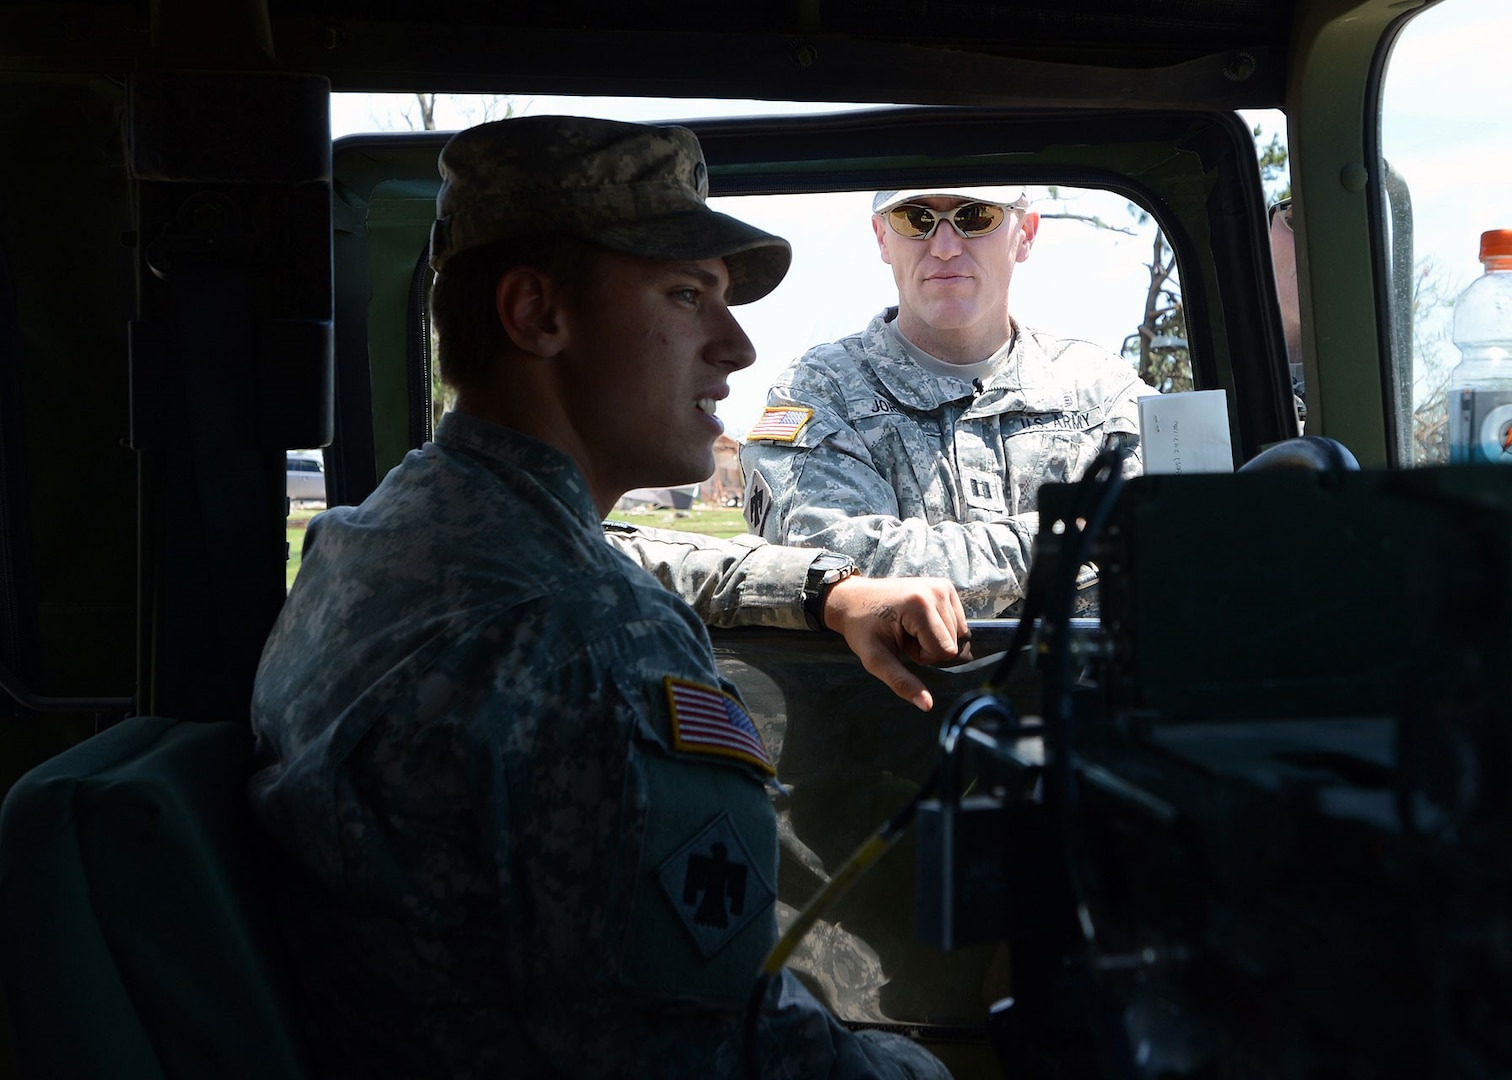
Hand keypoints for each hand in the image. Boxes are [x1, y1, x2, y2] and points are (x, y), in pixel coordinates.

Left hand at [820, 575, 971, 711]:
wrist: (852, 600)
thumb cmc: (862, 630)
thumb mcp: (876, 660)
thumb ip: (902, 683)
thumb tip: (928, 706)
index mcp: (920, 605)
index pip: (945, 651)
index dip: (923, 656)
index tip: (900, 643)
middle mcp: (936, 590)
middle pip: (954, 643)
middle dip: (929, 647)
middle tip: (903, 635)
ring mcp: (942, 586)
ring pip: (959, 634)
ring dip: (934, 638)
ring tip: (908, 628)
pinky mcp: (945, 586)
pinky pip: (957, 621)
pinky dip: (940, 628)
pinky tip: (916, 621)